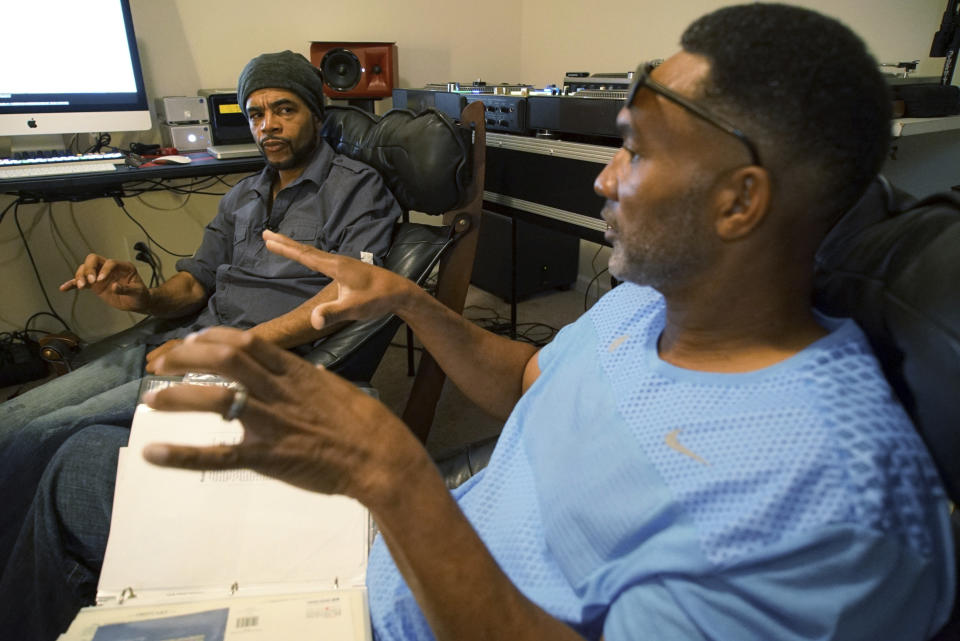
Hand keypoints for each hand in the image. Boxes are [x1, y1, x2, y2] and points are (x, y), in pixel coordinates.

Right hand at [59, 254, 149, 312]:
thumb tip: (113, 287)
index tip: (101, 280)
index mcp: (123, 267)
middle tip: (90, 281)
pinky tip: (64, 288)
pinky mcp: (94, 285)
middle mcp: (109, 268)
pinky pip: (81, 282)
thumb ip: (126, 289)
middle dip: (89, 269)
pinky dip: (72, 284)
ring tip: (81, 286)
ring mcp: (100, 275)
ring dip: (80, 276)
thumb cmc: (140, 296)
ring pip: (85, 268)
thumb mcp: (138, 293)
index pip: (110, 262)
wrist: (137, 303)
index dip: (105, 270)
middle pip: (93, 260)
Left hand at [141, 327, 429, 504]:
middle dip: (188, 356)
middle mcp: (278, 390)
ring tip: (151, 398)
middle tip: (161, 362)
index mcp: (295, 372)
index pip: (247, 342)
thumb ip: (312, 381)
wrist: (379, 455)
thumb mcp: (336, 389)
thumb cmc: (364, 423)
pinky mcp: (267, 456)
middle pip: (225, 360)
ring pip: (216, 399)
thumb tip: (310, 373)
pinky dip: (182, 455)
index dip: (214, 337)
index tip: (193, 339)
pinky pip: (219, 454)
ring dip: (178, 396)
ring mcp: (271, 422)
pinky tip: (154, 453)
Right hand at [263, 230, 416, 330]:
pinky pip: (321, 259)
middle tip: (266, 233)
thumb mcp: (354, 309)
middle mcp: (337, 261)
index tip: (268, 240)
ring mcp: (343, 264)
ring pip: (314, 253)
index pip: (305, 256)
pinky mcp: (347, 270)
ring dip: (296, 248)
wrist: (399, 293)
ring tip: (281, 243)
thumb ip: (333, 313)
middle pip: (306, 250)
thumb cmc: (378, 299)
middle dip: (285, 243)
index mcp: (335, 267)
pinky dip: (308, 255)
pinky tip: (308, 258)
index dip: (286, 249)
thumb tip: (313, 320)